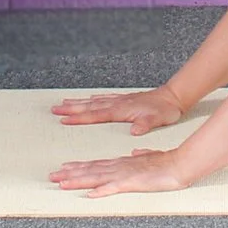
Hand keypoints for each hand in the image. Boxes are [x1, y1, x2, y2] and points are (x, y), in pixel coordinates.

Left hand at [50, 147, 192, 195]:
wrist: (180, 164)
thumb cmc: (167, 162)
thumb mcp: (152, 158)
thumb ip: (142, 156)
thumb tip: (136, 153)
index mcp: (123, 163)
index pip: (96, 165)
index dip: (79, 167)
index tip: (64, 168)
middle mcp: (119, 167)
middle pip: (90, 170)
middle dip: (70, 174)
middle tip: (52, 176)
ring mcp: (124, 174)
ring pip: (96, 178)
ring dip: (78, 181)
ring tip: (62, 184)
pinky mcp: (132, 182)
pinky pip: (114, 188)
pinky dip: (101, 191)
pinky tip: (90, 195)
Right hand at [51, 88, 183, 133]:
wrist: (173, 97)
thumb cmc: (165, 110)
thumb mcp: (157, 119)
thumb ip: (145, 124)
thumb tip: (136, 131)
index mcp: (121, 110)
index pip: (95, 115)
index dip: (79, 118)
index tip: (64, 119)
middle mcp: (117, 104)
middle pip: (89, 106)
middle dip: (71, 109)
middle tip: (54, 109)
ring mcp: (119, 101)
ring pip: (93, 101)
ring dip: (77, 103)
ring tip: (63, 103)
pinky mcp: (123, 100)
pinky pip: (102, 99)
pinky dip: (91, 99)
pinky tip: (86, 100)